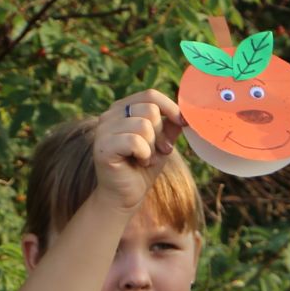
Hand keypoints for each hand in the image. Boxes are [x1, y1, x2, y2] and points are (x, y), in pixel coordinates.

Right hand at [92, 90, 184, 211]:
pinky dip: (144, 154)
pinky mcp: (103, 146)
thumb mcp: (162, 142)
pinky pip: (135, 141)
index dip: (171, 109)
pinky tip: (139, 162)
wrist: (126, 195)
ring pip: (143, 125)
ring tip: (145, 158)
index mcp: (123, 109)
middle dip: (161, 133)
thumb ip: (170, 125)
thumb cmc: (143, 167)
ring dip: (152, 147)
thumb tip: (186, 113)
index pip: (150, 95)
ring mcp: (103, 129)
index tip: (182, 124)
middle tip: (157, 151)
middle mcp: (110, 115)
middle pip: (150, 110)